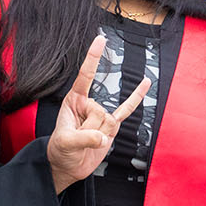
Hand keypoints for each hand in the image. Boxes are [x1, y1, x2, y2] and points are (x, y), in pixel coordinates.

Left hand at [45, 33, 150, 193]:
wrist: (68, 166)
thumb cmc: (60, 151)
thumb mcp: (65, 143)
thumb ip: (83, 138)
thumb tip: (104, 138)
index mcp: (73, 101)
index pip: (85, 76)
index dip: (93, 58)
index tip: (101, 39)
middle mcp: (88, 104)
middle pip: (100, 111)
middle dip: (90, 130)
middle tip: (78, 139)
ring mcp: (101, 115)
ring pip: (110, 121)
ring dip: (99, 137)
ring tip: (87, 142)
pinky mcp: (111, 126)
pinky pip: (126, 111)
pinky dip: (136, 98)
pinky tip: (145, 83)